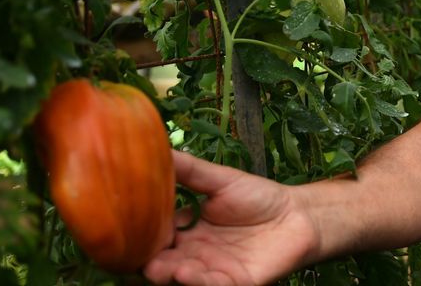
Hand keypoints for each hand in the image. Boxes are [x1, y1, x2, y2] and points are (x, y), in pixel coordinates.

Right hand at [143, 150, 315, 285]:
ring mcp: (212, 270)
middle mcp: (194, 253)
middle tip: (136, 257)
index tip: (122, 228)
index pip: (155, 235)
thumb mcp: (220, 180)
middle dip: (149, 261)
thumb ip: (189, 170)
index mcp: (186, 230)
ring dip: (170, 274)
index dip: (140, 234)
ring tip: (160, 268)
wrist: (297, 215)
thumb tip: (157, 148)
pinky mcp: (234, 283)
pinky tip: (188, 273)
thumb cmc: (258, 197)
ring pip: (184, 276)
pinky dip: (200, 281)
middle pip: (163, 261)